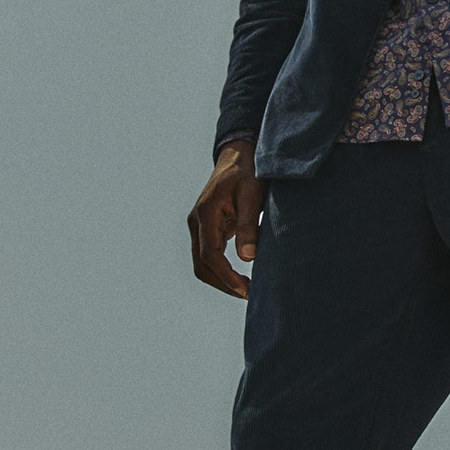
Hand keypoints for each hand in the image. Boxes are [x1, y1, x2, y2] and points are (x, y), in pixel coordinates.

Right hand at [188, 140, 264, 299]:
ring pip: (202, 262)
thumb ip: (248, 225)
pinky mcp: (206, 227)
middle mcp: (197, 221)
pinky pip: (208, 254)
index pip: (210, 255)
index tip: (245, 289)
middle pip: (201, 264)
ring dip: (221, 278)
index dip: (227, 276)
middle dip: (223, 283)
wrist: (239, 154)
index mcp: (206, 213)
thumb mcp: (252, 195)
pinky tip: (241, 275)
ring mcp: (199, 225)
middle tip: (248, 294)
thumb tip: (247, 257)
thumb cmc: (248, 172)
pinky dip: (221, 269)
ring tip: (245, 288)